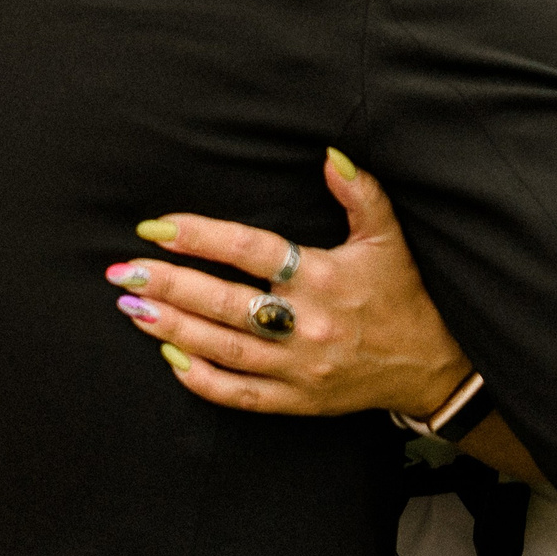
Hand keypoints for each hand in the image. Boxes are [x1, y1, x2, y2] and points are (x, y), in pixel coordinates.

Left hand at [109, 151, 471, 417]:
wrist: (432, 366)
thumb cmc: (402, 293)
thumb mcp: (388, 237)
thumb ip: (360, 193)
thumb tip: (330, 154)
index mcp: (324, 277)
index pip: (251, 251)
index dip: (201, 237)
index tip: (156, 227)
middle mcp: (309, 324)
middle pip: (226, 303)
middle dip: (170, 285)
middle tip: (124, 272)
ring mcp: (301, 368)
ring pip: (225, 349)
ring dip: (173, 327)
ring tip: (131, 307)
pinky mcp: (299, 401)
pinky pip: (240, 395)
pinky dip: (201, 379)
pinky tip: (168, 356)